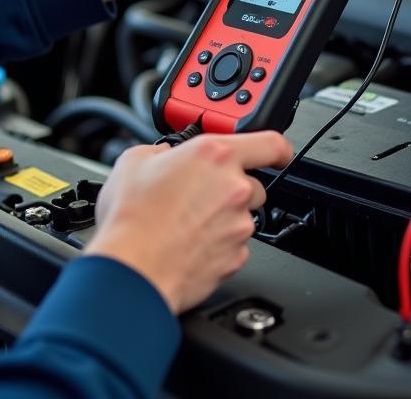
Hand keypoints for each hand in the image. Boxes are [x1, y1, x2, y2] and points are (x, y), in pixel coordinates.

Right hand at [84, 131, 293, 313]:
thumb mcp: (134, 161)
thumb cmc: (132, 218)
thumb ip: (160, 151)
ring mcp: (238, 224)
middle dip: (231, 188)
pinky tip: (189, 243)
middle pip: (253, 184)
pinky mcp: (235, 257)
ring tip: (187, 223)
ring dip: (222, 217)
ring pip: (242, 216)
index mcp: (214, 155)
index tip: (277, 154)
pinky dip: (218, 244)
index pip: (270, 143)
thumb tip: (164, 155)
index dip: (278, 148)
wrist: (133, 268)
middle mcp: (234, 187)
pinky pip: (234, 245)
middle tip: (200, 195)